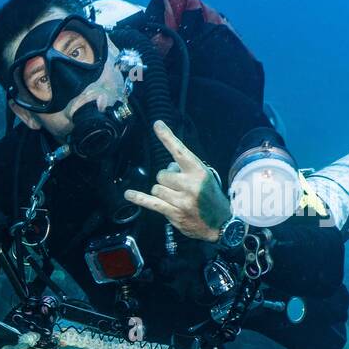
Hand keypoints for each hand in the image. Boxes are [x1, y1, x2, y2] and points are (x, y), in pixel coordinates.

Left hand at [123, 120, 230, 241]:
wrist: (220, 223)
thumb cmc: (211, 197)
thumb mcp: (205, 178)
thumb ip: (186, 169)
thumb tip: (168, 166)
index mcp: (199, 172)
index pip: (179, 151)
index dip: (167, 137)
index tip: (157, 125)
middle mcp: (190, 185)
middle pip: (162, 174)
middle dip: (166, 179)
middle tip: (178, 186)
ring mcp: (181, 200)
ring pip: (156, 188)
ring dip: (161, 191)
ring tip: (175, 197)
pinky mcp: (173, 213)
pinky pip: (151, 203)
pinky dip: (138, 198)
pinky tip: (129, 194)